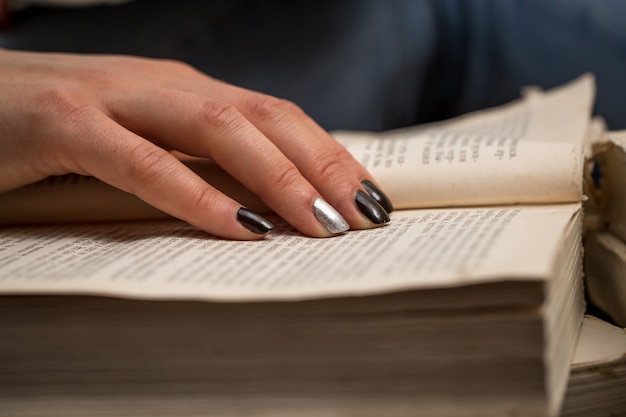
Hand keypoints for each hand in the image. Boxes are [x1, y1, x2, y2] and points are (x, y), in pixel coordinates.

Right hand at [0, 49, 391, 238]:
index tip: (369, 197)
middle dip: (324, 167)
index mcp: (187, 91)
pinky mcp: (67, 125)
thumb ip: (197, 160)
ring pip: (217, 131)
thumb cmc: (63, 128)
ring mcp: (115, 99)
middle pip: (266, 118)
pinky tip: (238, 229)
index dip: (330, 155)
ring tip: (323, 224)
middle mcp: (164, 86)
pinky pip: (144, 163)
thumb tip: (263, 201)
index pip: (279, 117)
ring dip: (278, 178)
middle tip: (367, 216)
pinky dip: (195, 198)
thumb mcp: (144, 138)